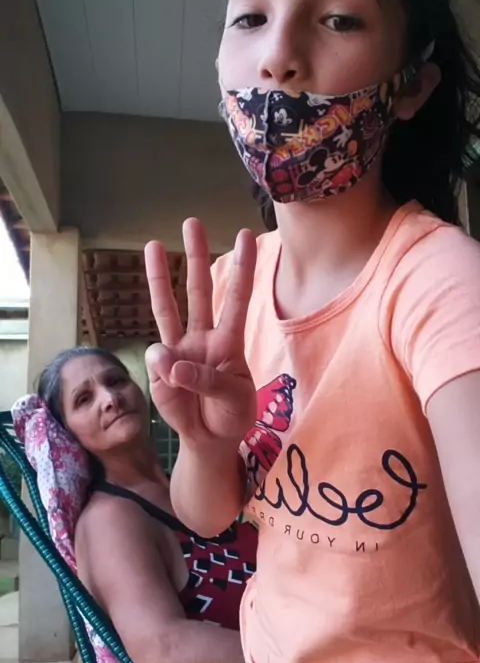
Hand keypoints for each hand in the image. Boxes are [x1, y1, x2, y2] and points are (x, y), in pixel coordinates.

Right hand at [145, 218, 256, 449]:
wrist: (210, 440)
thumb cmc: (231, 415)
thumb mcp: (232, 400)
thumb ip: (204, 380)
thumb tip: (168, 361)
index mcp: (230, 342)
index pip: (238, 299)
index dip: (242, 269)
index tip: (246, 236)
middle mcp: (204, 338)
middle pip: (200, 291)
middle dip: (196, 256)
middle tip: (192, 222)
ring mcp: (180, 350)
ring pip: (169, 307)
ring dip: (159, 277)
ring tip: (152, 245)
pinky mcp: (161, 369)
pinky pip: (156, 356)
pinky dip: (159, 363)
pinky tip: (169, 375)